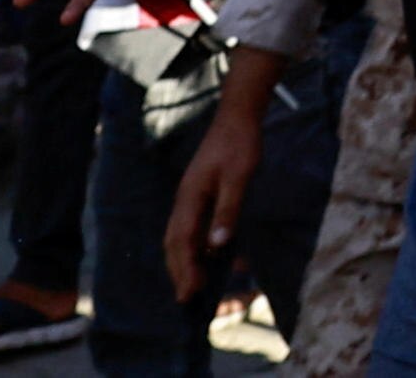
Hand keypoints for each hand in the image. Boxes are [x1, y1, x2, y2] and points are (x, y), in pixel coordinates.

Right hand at [166, 93, 262, 294]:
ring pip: (179, 235)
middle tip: (186, 299)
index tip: (189, 294)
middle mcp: (184, 200)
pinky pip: (190, 225)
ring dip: (183, 260)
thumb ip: (228, 210)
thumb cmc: (240, 145)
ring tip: (191, 283)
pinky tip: (204, 253)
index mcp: (191, 197)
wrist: (237, 116)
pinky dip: (192, 244)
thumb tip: (217, 244)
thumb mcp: (239, 177)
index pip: (182, 242)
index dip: (184, 269)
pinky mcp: (199, 192)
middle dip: (179, 271)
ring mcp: (190, 196)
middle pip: (174, 243)